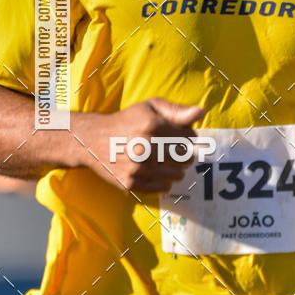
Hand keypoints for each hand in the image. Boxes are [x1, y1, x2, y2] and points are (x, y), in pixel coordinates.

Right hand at [75, 99, 204, 192]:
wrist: (93, 140)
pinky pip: (163, 187)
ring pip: (178, 175)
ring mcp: (138, 167)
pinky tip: (156, 171)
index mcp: (153, 125)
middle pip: (186, 157)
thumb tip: (201, 113)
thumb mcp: (150, 107)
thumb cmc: (127, 121)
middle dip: (184, 153)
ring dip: (176, 169)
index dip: (189, 136)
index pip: (190, 137)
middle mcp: (146, 147)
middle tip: (173, 149)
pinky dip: (164, 181)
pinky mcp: (131, 183)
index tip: (180, 136)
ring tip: (165, 160)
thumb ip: (177, 111)